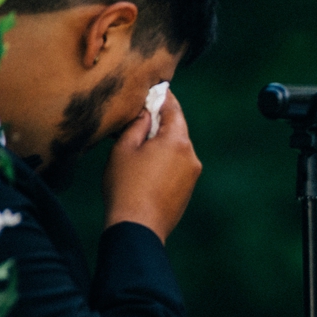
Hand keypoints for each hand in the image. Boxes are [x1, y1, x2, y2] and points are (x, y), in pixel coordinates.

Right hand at [103, 90, 201, 242]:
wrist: (138, 227)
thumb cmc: (126, 187)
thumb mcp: (123, 150)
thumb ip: (136, 126)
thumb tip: (145, 114)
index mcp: (177, 141)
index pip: (173, 110)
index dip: (164, 97)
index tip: (156, 89)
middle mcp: (191, 154)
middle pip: (177, 128)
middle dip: (161, 120)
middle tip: (143, 113)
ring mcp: (192, 173)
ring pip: (178, 147)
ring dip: (162, 141)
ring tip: (140, 142)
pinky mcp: (189, 187)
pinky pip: (178, 164)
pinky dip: (166, 158)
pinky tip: (148, 164)